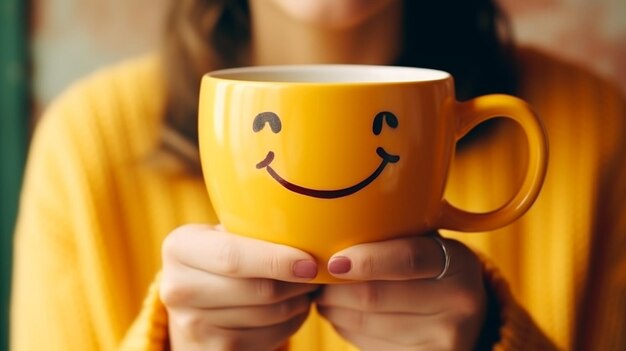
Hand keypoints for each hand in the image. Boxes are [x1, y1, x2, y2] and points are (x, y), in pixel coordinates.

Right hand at [160, 224, 319, 350]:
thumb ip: (251, 226)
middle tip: (318, 273)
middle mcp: (177, 288)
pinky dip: (292, 322)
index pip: (233, 256)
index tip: (310, 263)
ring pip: (268, 315)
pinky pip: (269, 337)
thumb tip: (305, 224)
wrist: (194, 305)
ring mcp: (192, 325)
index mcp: (180, 247)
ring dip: (299, 302)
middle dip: (297, 283)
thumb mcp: (223, 234)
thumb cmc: (222, 258)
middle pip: (257, 290)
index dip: (276, 260)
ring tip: (308, 287)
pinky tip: (295, 308)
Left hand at [316, 234, 485, 350]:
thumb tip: (333, 230)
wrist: (464, 316)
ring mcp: (444, 337)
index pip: (407, 259)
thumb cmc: (430, 268)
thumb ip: (394, 232)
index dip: (366, 260)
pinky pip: (368, 344)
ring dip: (333, 309)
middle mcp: (459, 302)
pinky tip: (341, 315)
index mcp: (459, 262)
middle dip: (335, 288)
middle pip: (376, 296)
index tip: (333, 261)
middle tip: (317, 278)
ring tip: (324, 296)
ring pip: (365, 323)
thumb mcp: (427, 243)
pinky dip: (346, 328)